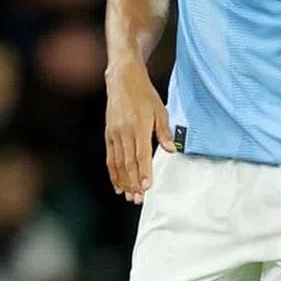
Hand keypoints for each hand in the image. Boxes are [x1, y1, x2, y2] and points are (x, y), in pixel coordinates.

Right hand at [104, 59, 174, 204]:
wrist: (122, 80)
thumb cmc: (144, 94)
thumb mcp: (160, 109)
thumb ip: (165, 132)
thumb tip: (172, 150)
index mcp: (139, 126)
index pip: (141, 154)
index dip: (144, 172)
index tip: (147, 187)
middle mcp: (124, 132)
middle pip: (128, 163)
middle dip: (134, 183)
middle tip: (138, 199)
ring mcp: (114, 134)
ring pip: (117, 163)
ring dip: (123, 182)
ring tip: (129, 196)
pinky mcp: (108, 134)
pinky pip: (110, 158)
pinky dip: (113, 173)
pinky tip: (118, 184)